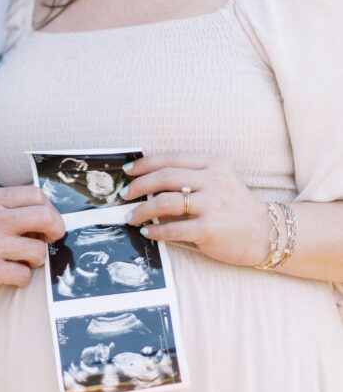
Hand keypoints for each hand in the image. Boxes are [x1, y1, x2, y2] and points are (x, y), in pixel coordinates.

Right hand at [0, 186, 64, 301]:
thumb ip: (5, 207)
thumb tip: (45, 213)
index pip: (36, 194)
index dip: (50, 209)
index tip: (48, 222)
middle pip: (45, 217)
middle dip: (56, 230)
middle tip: (51, 239)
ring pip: (38, 250)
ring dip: (36, 259)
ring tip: (24, 260)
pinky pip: (24, 275)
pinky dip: (22, 278)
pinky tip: (10, 274)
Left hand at [121, 152, 269, 267]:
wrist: (266, 233)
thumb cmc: (234, 206)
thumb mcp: (218, 181)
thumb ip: (190, 176)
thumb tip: (149, 180)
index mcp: (213, 163)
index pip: (170, 158)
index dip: (144, 164)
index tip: (128, 171)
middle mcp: (213, 180)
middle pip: (164, 177)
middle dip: (138, 186)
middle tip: (124, 195)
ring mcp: (212, 204)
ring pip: (164, 202)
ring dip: (141, 210)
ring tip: (130, 216)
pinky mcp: (210, 229)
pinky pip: (173, 228)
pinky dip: (155, 230)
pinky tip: (148, 232)